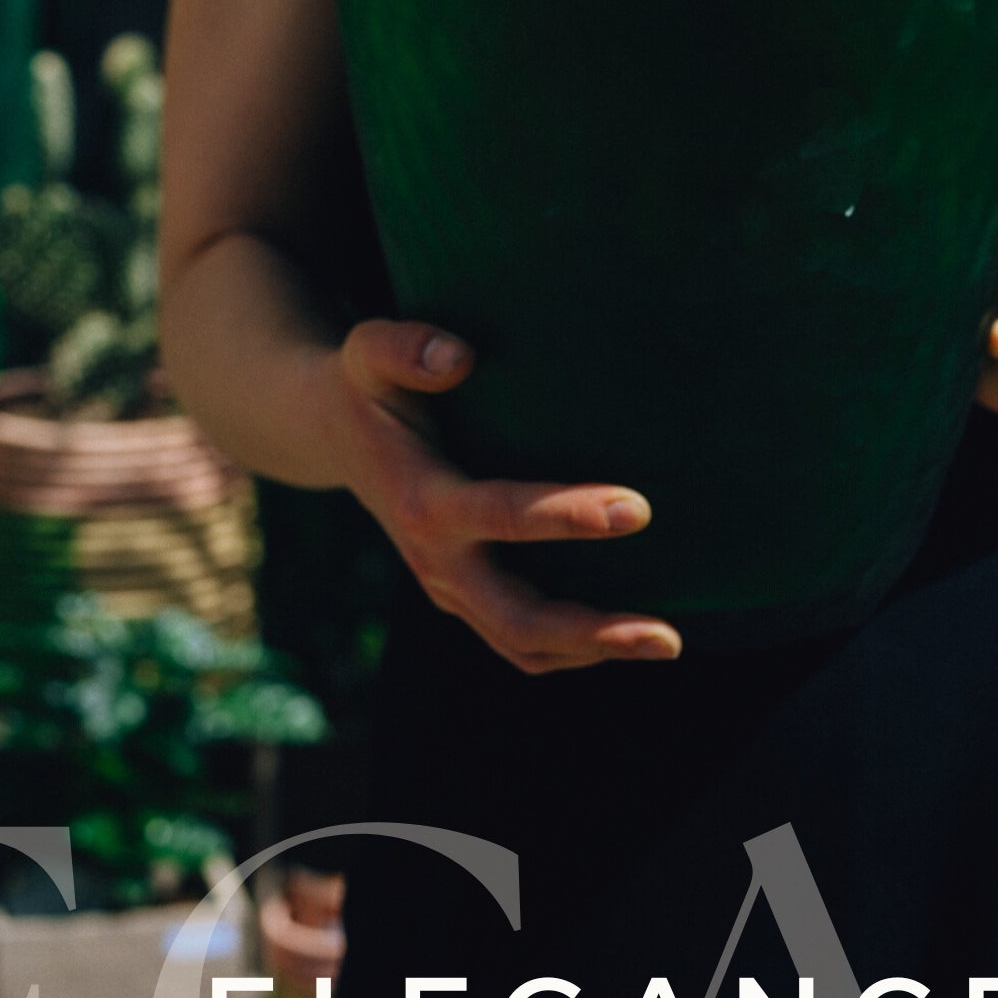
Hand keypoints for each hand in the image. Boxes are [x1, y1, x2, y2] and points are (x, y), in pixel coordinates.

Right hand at [307, 316, 683, 676]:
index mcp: (420, 501)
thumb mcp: (370, 350)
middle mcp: (434, 560)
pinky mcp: (460, 595)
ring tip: (665, 642)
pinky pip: (517, 641)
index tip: (636, 509)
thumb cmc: (365, 384)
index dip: (568, 516)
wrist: (330, 433)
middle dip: (593, 631)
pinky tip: (624, 635)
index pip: (501, 516)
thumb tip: (461, 357)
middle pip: (517, 618)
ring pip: (521, 645)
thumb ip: (408, 347)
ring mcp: (446, 587)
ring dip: (593, 651)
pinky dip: (571, 649)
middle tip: (667, 634)